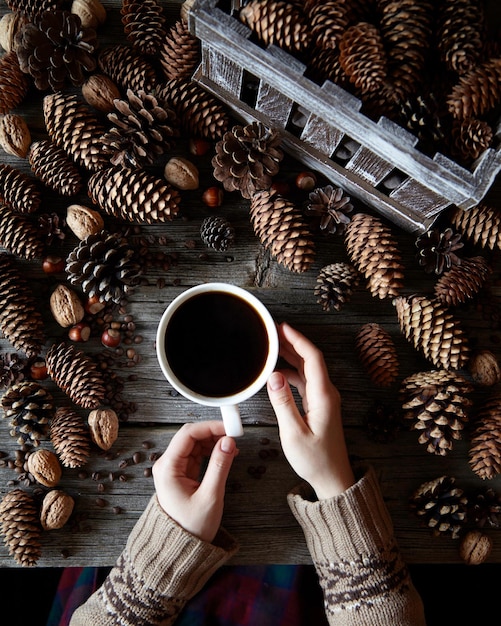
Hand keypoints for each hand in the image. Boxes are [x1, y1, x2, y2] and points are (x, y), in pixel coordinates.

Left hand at [152, 421, 237, 542]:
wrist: (179, 550)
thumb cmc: (191, 528)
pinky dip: (211, 452)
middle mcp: (168, 465)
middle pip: (191, 436)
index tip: (230, 428)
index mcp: (168, 467)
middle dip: (213, 432)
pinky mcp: (181, 475)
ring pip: (195, 445)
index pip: (188, 434)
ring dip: (214, 441)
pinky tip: (225, 454)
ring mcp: (174, 470)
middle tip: (235, 435)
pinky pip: (197, 456)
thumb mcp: (210, 496)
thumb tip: (229, 442)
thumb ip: (220, 466)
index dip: (210, 427)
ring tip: (233, 447)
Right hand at [267, 322, 354, 498]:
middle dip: (292, 342)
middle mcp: (327, 393)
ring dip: (291, 356)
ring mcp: (324, 399)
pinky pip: (305, 381)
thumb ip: (283, 403)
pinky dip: (291, 372)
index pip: (312, 358)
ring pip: (307, 369)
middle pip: (310, 359)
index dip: (298, 339)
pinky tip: (277, 372)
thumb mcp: (293, 433)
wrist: (333, 478)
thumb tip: (274, 376)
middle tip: (273, 332)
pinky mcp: (320, 406)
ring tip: (272, 347)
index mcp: (323, 396)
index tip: (283, 327)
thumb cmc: (315, 459)